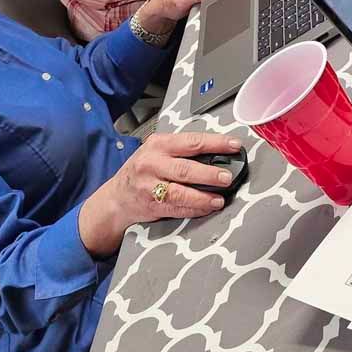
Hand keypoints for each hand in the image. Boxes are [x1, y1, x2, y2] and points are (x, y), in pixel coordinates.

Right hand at [77, 132, 241, 254]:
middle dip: (209, 173)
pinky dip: (194, 209)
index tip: (234, 145)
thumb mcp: (158, 151)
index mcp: (158, 144)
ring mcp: (149, 186)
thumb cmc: (143, 170)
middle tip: (228, 177)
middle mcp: (152, 163)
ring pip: (180, 192)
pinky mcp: (151, 206)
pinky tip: (207, 208)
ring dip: (203, 196)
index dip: (216, 143)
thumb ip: (183, 150)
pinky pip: (176, 208)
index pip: (192, 142)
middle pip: (185, 168)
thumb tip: (219, 154)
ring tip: (219, 199)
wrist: (117, 196)